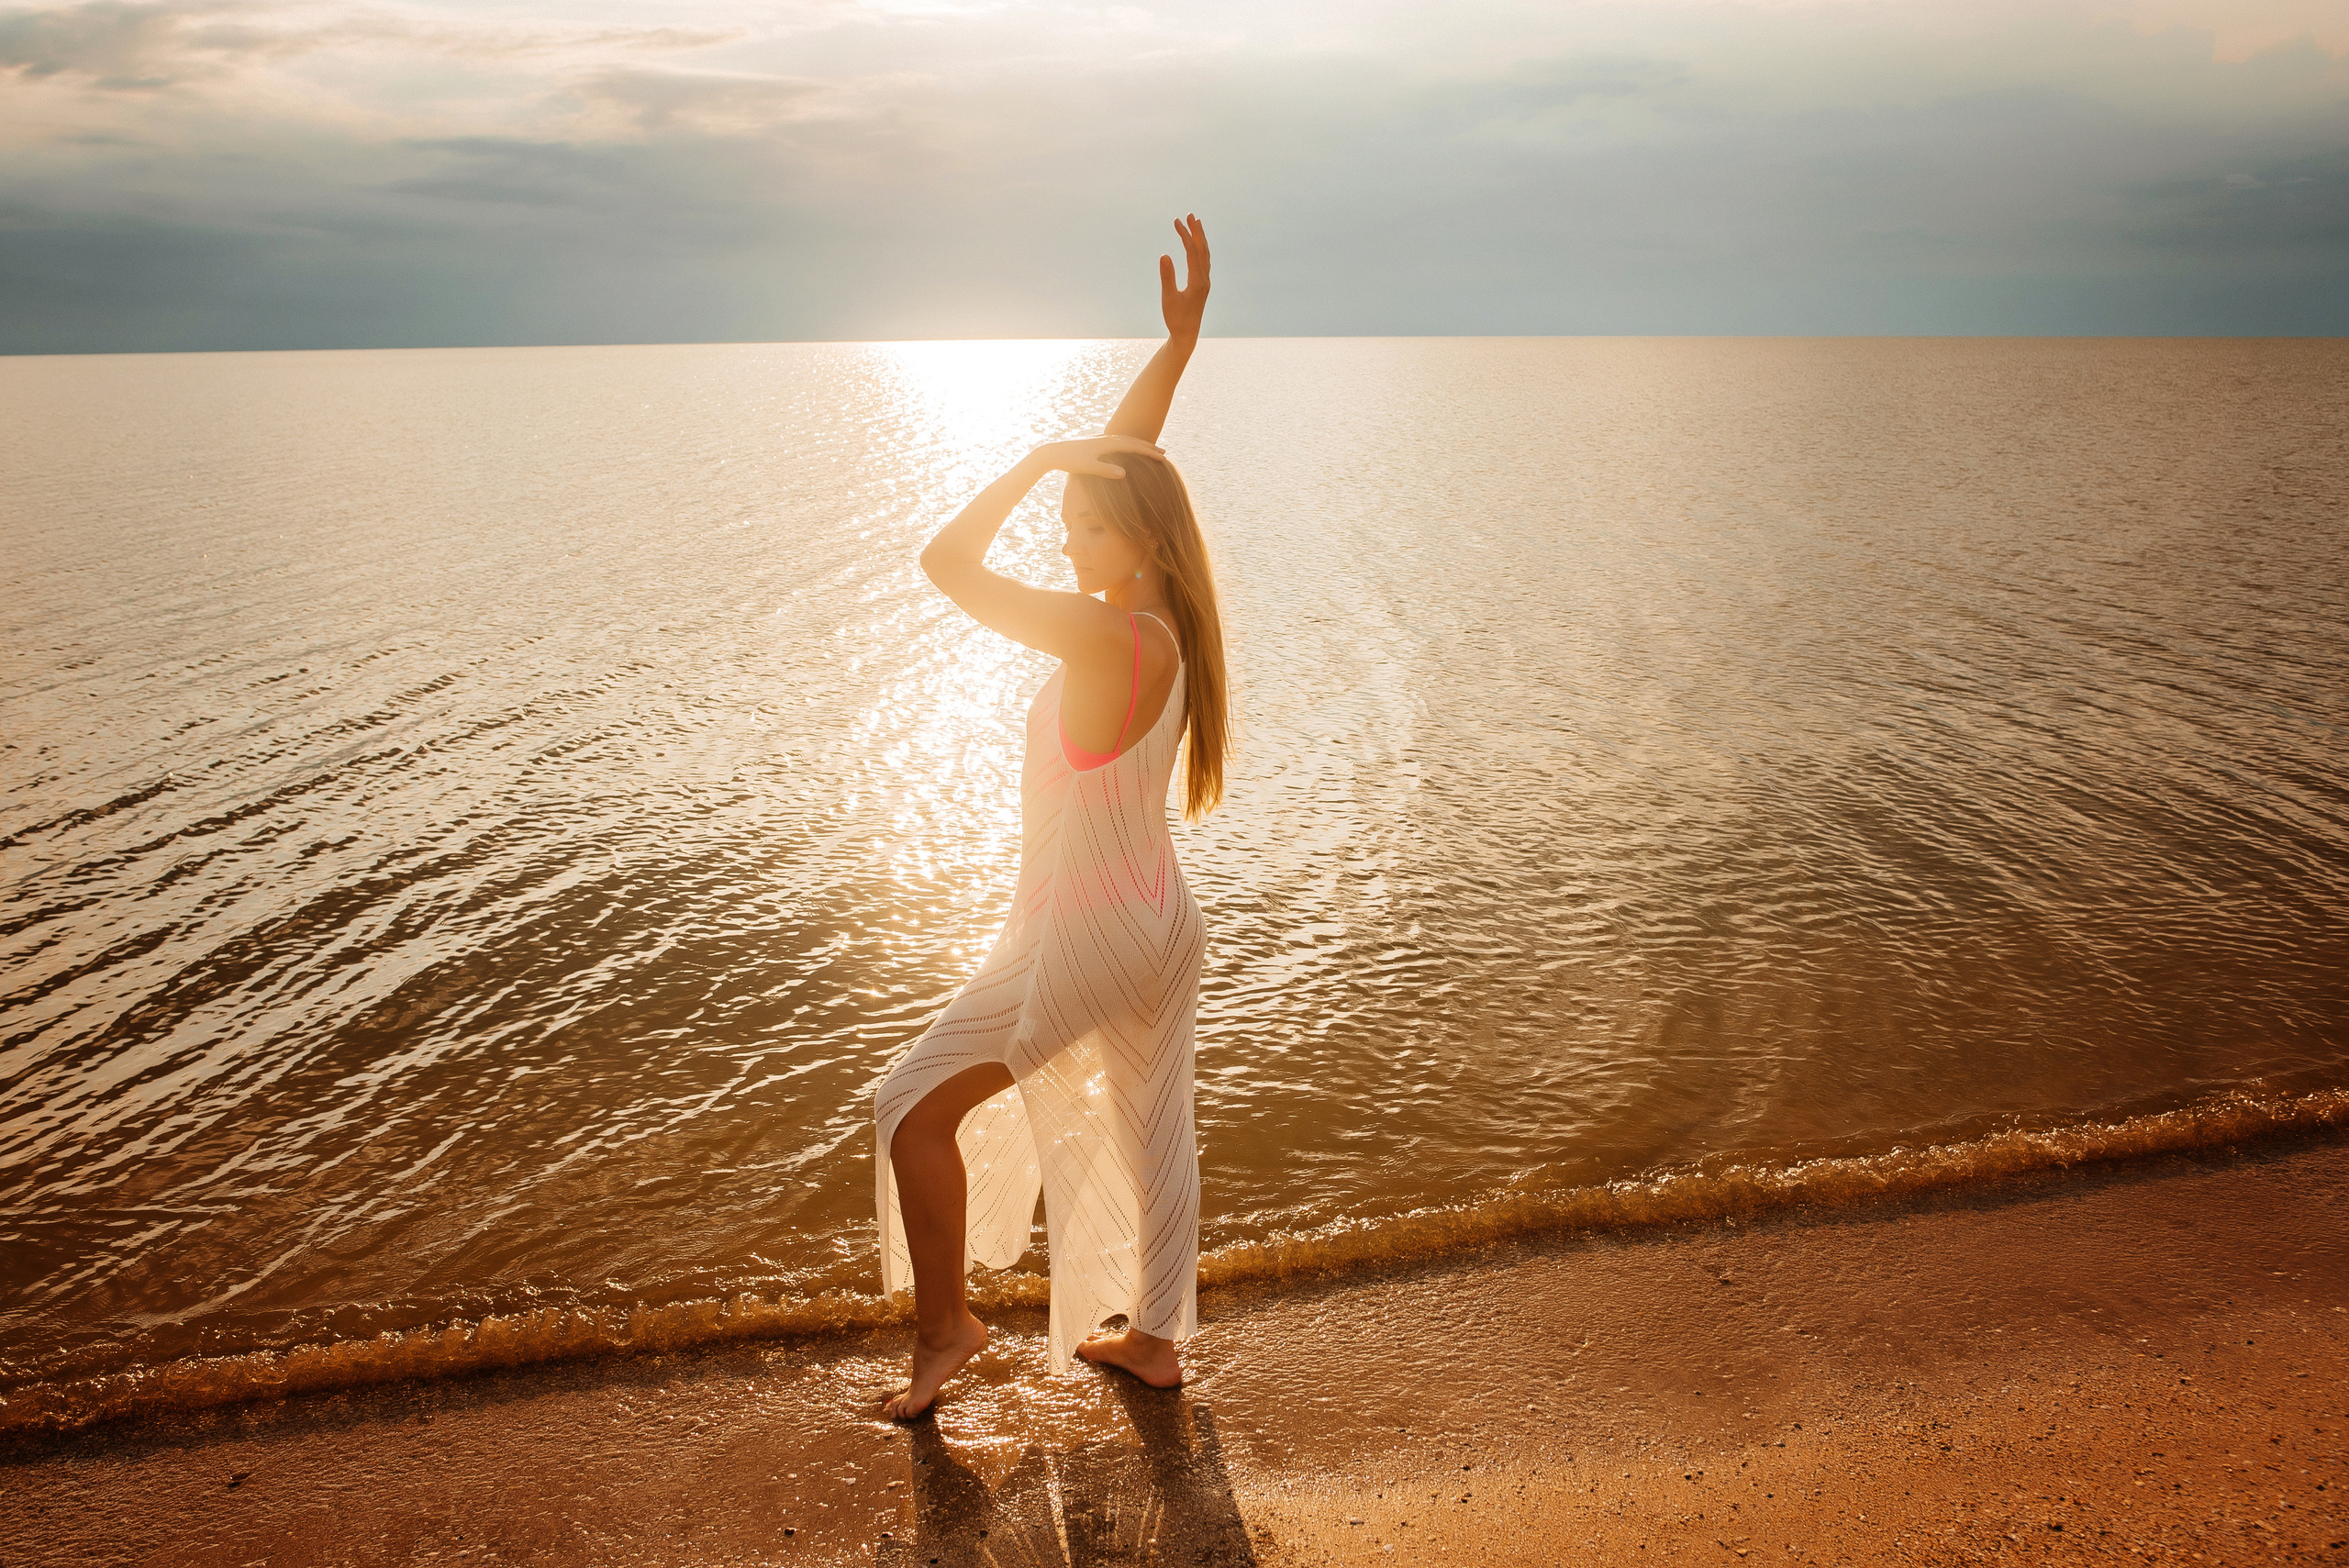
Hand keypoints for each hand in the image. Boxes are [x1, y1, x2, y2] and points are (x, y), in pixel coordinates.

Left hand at [1029, 434, 1163, 479]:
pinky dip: (1129, 445)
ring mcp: (1101, 439)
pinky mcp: (1096, 442)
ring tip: (1151, 450)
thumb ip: (1106, 471)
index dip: (1149, 452)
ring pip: (1126, 440)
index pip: (1133, 447)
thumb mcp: (1088, 468)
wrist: (1052, 452)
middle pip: (1132, 441)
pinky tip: (1130, 449)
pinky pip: (1118, 442)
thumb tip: (1125, 474)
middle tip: (1164, 453)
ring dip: (1139, 445)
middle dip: (1148, 447)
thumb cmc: (1070, 461)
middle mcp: (1106, 438)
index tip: (1162, 457)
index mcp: (1106, 443)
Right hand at [1159, 215, 1209, 339]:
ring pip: (1205, 255)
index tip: (1176, 222)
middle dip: (1196, 231)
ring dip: (1200, 238)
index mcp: (1197, 281)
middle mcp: (1205, 279)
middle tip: (1190, 215)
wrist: (1186, 334)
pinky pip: (1204, 261)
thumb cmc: (1175, 318)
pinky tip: (1197, 244)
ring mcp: (1205, 282)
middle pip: (1203, 250)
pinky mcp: (1202, 285)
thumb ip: (1167, 277)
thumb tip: (1165, 255)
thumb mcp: (1168, 298)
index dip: (1185, 235)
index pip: (1192, 252)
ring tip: (1195, 223)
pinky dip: (1201, 249)